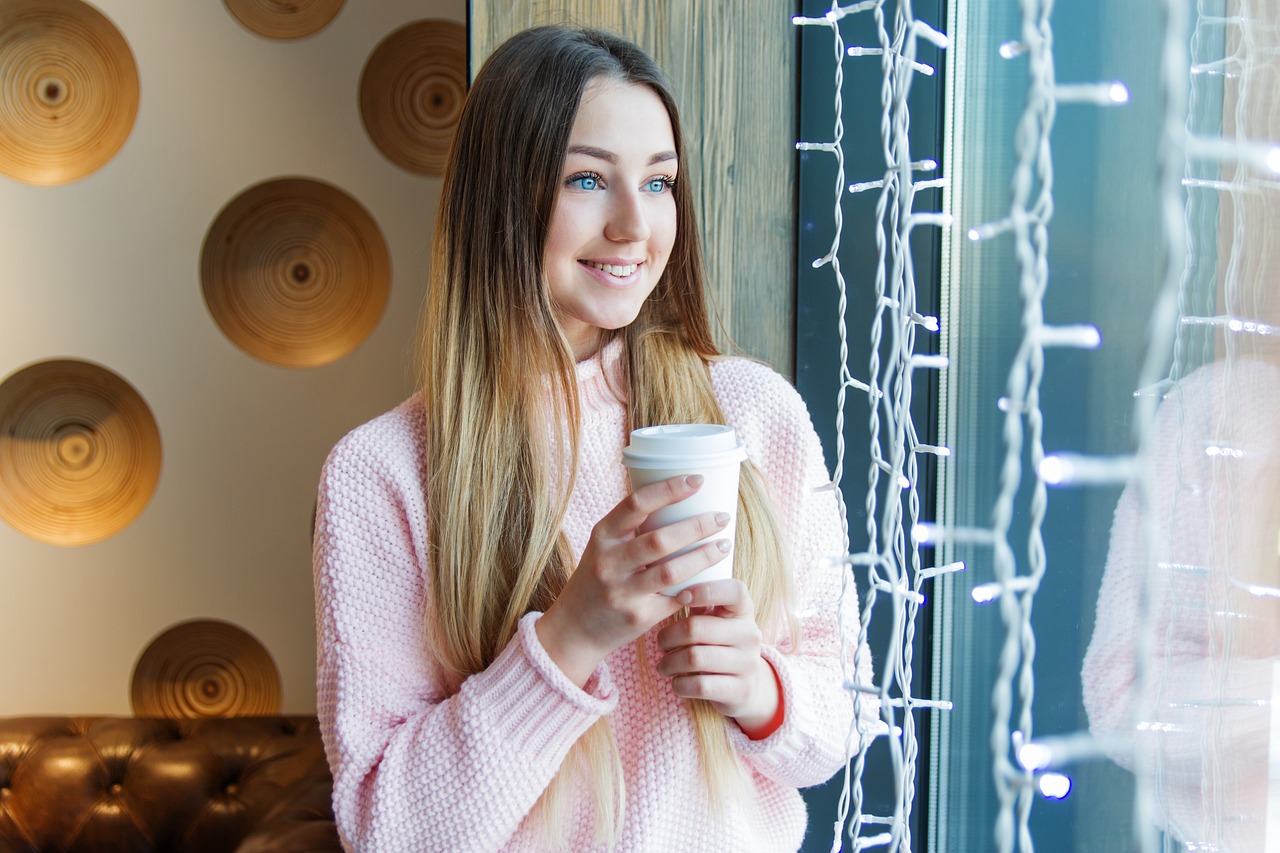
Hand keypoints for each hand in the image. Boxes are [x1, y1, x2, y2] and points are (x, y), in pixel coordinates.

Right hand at [536, 475, 731, 685]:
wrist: (575, 628)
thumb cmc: (598, 578)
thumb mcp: (604, 547)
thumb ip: (632, 529)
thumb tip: (680, 501)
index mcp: (602, 536)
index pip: (636, 504)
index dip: (669, 489)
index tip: (698, 480)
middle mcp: (609, 562)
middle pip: (660, 539)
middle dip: (697, 526)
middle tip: (722, 517)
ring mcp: (622, 592)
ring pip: (671, 571)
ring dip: (704, 556)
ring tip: (724, 545)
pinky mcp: (638, 616)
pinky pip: (675, 598)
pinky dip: (697, 587)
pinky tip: (713, 579)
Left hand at [655, 579, 779, 735]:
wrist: (747, 687)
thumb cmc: (719, 644)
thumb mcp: (715, 620)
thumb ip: (698, 603)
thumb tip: (667, 585)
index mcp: (744, 610)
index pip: (734, 591)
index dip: (705, 591)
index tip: (680, 597)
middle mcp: (750, 634)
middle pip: (696, 628)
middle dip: (668, 637)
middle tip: (661, 644)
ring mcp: (748, 663)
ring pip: (694, 658)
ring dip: (669, 663)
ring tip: (663, 665)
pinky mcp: (741, 690)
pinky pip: (700, 685)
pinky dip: (680, 684)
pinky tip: (677, 682)